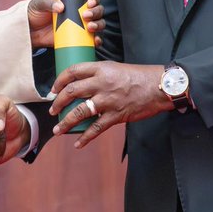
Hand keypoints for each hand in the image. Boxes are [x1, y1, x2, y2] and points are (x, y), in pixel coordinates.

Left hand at [28, 0, 104, 48]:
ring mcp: (82, 25)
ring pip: (99, 23)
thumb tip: (60, 7)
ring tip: (90, 28)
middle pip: (98, 9)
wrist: (30, 31)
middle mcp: (82, 11)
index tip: (89, 2)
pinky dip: (98, 40)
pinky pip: (94, 39)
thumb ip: (48, 2)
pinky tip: (96, 41)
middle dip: (96, 12)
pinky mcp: (80, 39)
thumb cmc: (35, 12)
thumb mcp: (39, 3)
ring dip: (99, 25)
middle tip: (85, 16)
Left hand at [48, 62, 171, 148]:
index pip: (73, 71)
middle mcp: (102, 83)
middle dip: (58, 102)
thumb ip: (99, 74)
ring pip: (80, 112)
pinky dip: (85, 138)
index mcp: (101, 69)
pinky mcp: (116, 115)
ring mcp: (108, 100)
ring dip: (66, 122)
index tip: (54, 89)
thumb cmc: (139, 76)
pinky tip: (78, 144)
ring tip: (58, 129)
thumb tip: (83, 84)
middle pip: (72, 91)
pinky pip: (96, 128)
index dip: (59, 80)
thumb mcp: (116, 68)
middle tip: (52, 109)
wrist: (159, 87)